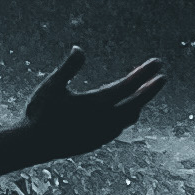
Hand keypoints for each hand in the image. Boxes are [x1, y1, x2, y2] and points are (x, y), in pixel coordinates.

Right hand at [19, 47, 164, 156]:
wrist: (32, 146)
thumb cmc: (39, 113)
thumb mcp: (51, 86)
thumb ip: (68, 67)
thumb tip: (79, 48)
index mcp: (96, 103)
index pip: (128, 86)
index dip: (144, 73)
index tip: (157, 63)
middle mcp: (104, 119)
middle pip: (136, 103)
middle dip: (150, 89)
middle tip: (162, 77)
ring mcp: (103, 133)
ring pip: (129, 117)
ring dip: (139, 103)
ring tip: (143, 92)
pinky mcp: (97, 142)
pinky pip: (120, 127)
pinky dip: (127, 116)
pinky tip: (123, 112)